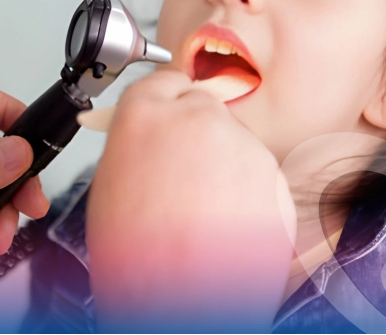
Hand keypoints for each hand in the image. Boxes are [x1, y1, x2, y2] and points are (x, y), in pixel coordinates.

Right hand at [87, 70, 295, 332]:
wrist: (182, 302)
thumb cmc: (137, 257)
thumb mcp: (112, 183)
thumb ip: (137, 144)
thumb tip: (152, 138)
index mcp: (145, 113)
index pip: (165, 82)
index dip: (168, 104)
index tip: (172, 116)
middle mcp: (197, 117)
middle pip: (203, 109)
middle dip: (197, 136)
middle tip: (184, 178)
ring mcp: (242, 144)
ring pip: (233, 144)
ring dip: (223, 168)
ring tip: (202, 214)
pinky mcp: (273, 174)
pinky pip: (257, 175)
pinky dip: (247, 194)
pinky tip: (224, 224)